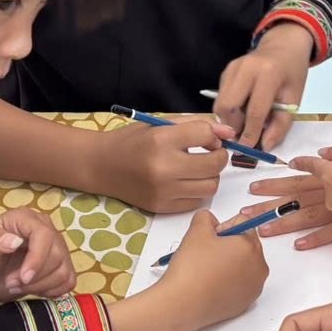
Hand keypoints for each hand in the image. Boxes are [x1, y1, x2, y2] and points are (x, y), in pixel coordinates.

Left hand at [0, 208, 76, 300]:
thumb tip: (14, 241)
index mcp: (25, 219)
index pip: (44, 236)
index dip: (37, 259)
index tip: (23, 278)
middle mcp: (46, 229)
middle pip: (57, 255)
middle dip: (34, 277)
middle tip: (10, 283)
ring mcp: (56, 249)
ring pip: (63, 271)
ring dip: (41, 286)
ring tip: (17, 287)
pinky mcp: (60, 267)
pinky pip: (68, 281)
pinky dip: (53, 291)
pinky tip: (34, 290)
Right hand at [98, 118, 231, 213]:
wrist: (102, 166)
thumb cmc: (133, 141)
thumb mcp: (161, 124)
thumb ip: (197, 124)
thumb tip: (230, 132)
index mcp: (162, 139)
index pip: (206, 135)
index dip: (213, 136)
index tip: (206, 138)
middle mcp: (163, 167)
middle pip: (214, 164)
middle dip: (219, 157)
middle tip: (209, 153)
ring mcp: (163, 190)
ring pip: (210, 186)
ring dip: (211, 176)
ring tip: (198, 169)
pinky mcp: (162, 207)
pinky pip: (197, 202)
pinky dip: (197, 191)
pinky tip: (186, 182)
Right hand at [152, 209, 268, 330]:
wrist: (183, 305)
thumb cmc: (191, 269)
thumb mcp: (196, 230)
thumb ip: (206, 217)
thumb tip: (210, 221)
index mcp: (251, 247)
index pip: (243, 224)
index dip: (223, 227)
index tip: (210, 238)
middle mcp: (259, 268)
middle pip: (246, 245)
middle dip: (229, 245)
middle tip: (207, 254)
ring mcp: (254, 288)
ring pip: (244, 265)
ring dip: (230, 263)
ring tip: (208, 270)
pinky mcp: (246, 303)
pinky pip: (241, 284)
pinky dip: (229, 281)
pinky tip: (211, 284)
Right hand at [212, 26, 312, 150]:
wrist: (284, 48)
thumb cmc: (291, 76)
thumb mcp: (294, 100)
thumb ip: (280, 125)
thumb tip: (264, 147)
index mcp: (269, 74)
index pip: (255, 110)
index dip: (250, 133)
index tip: (247, 149)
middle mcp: (247, 68)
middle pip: (229, 106)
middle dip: (233, 127)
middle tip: (242, 138)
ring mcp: (233, 67)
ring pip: (221, 103)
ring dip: (229, 120)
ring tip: (243, 125)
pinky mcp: (226, 70)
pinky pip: (221, 96)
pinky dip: (228, 110)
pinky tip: (241, 111)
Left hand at [241, 168, 331, 247]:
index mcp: (328, 174)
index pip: (295, 179)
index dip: (272, 184)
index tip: (253, 188)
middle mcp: (329, 191)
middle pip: (293, 198)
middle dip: (268, 205)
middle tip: (246, 213)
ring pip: (307, 215)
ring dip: (284, 223)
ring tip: (264, 230)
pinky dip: (316, 238)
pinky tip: (299, 244)